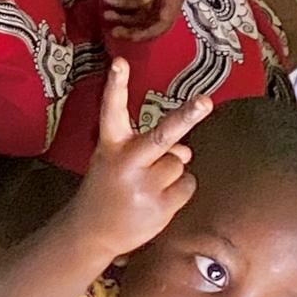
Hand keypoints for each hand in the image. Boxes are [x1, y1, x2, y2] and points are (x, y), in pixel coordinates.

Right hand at [73, 60, 213, 255]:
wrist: (91, 233)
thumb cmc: (109, 187)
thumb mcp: (118, 161)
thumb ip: (151, 149)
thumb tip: (187, 153)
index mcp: (111, 146)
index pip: (112, 110)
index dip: (116, 85)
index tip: (119, 62)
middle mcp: (126, 163)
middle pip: (161, 135)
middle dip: (186, 117)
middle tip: (205, 101)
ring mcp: (143, 187)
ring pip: (180, 162)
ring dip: (172, 171)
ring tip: (149, 186)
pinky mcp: (158, 207)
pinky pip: (187, 185)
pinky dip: (179, 190)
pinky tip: (157, 200)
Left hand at [104, 0, 199, 40]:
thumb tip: (142, 1)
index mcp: (172, 4)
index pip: (159, 27)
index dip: (144, 34)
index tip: (128, 36)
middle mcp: (165, 5)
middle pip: (147, 24)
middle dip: (129, 28)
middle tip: (112, 29)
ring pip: (140, 15)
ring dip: (124, 16)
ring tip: (106, 13)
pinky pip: (137, 3)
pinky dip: (124, 4)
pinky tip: (110, 0)